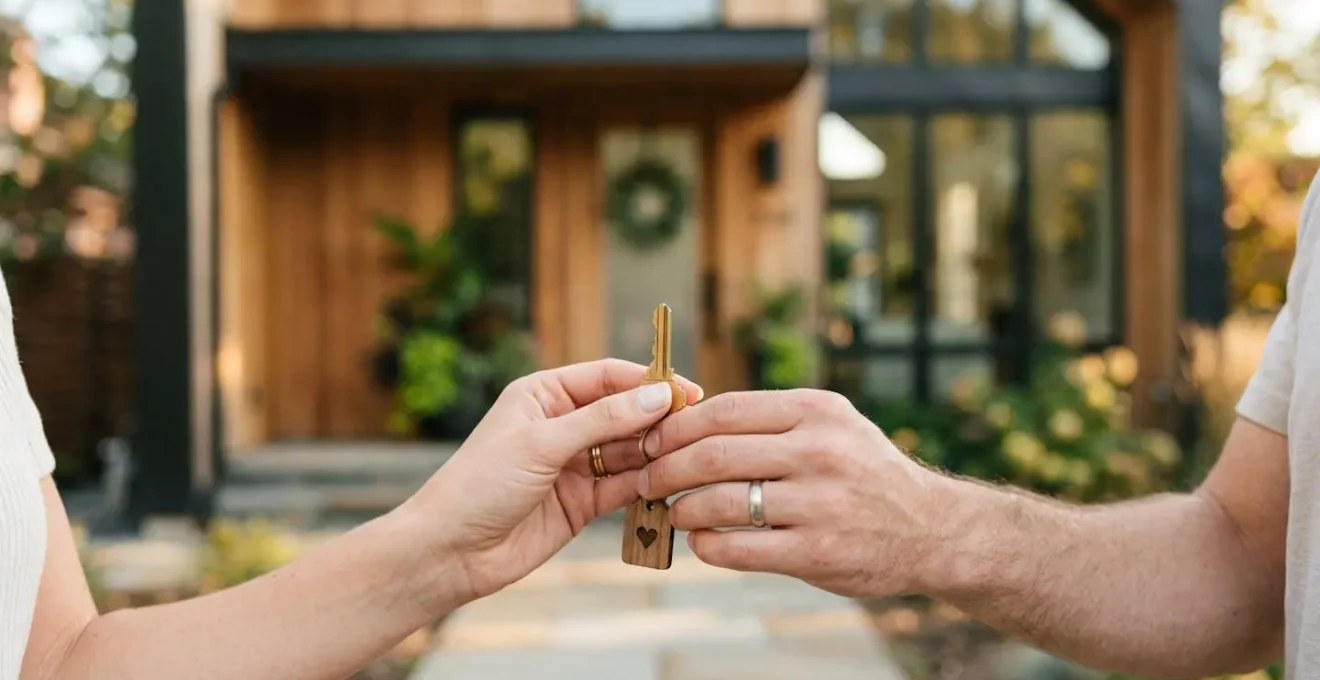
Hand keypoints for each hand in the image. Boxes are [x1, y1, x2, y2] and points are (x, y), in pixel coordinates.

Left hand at [404, 359, 700, 603]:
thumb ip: (602, 420)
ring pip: (628, 451)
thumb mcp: (541, 443)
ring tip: (685, 457)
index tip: (687, 390)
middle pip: (623, 413)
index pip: (607, 377)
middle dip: (657, 419)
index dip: (648, 381)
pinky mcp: (582, 502)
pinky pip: (624, 487)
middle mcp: (561, 425)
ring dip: (655, 454)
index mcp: (544, 394)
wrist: (450, 551)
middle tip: (695, 427)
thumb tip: (656, 395)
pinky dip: (646, 485)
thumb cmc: (479, 484)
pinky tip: (668, 483)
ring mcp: (573, 465)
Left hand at [636, 389, 947, 597]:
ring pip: (718, 502)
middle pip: (712, 454)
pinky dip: (707, 545)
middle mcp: (818, 451)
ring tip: (674, 511)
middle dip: (664, 467)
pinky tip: (703, 542)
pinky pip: (737, 548)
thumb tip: (688, 418)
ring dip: (681, 508)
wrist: (932, 529)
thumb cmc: (865, 472)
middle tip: (645, 478)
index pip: (723, 410)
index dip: (674, 426)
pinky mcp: (816, 552)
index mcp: (816, 411)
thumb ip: (771, 421)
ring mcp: (818, 503)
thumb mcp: (831, 425)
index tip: (650, 439)